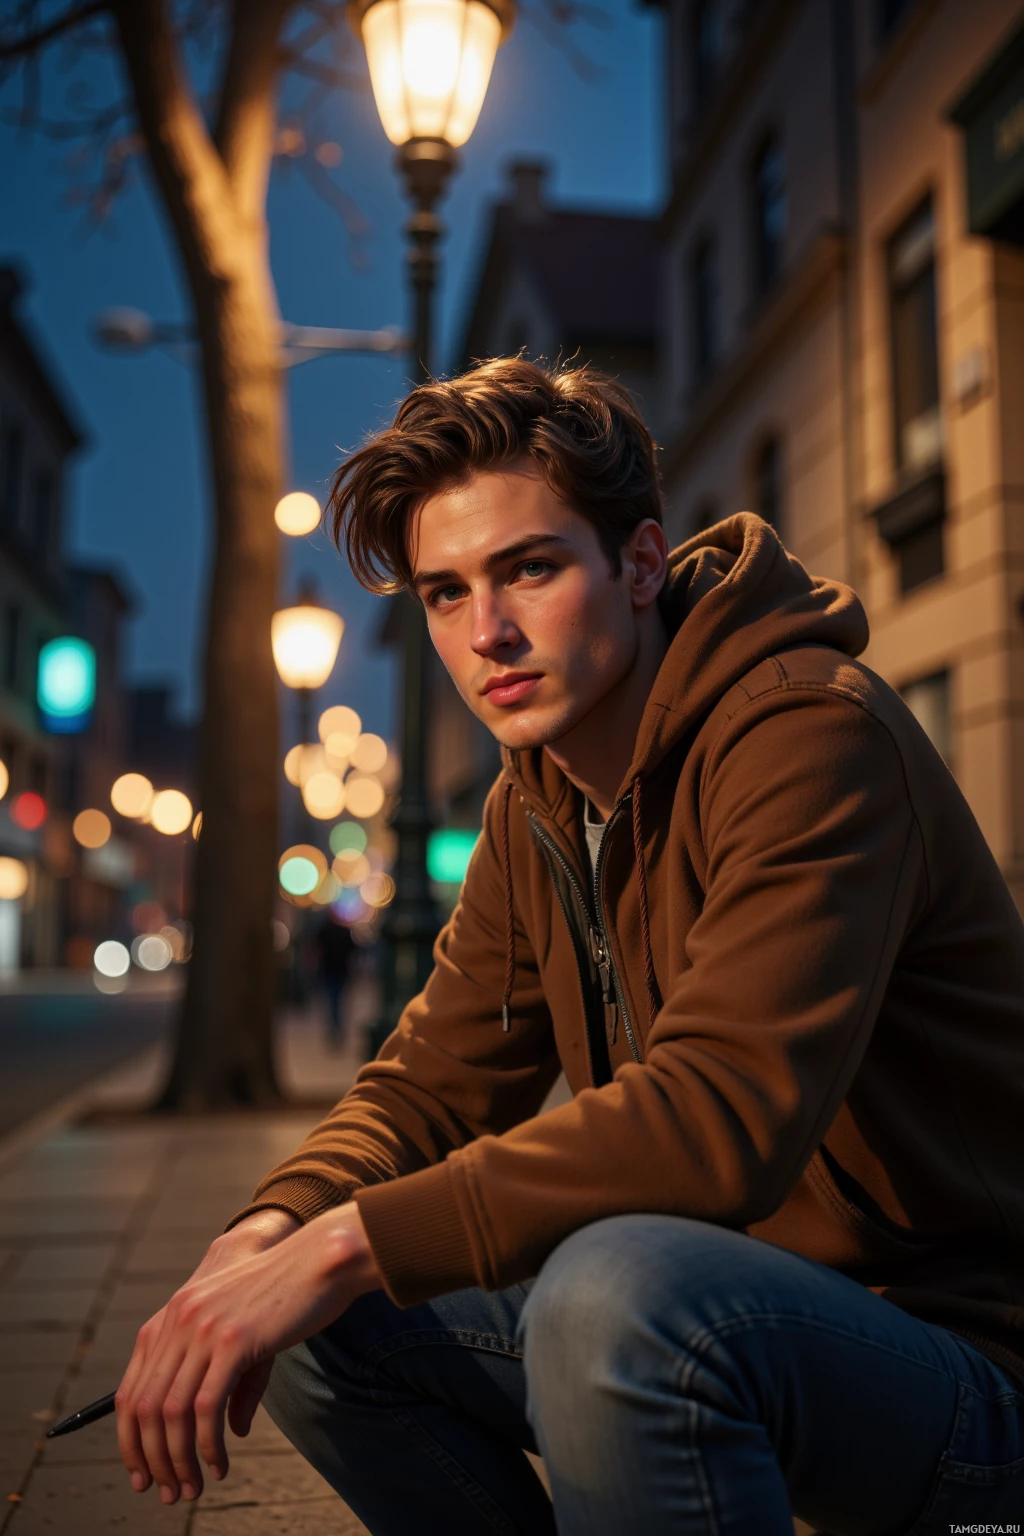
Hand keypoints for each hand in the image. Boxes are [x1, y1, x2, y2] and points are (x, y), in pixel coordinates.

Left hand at [115, 1202, 380, 1505]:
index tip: (142, 1473)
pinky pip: (206, 1408)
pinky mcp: (233, 1339)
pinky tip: (220, 1463)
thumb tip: (232, 1431)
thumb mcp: (246, 1333)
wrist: (322, 1258)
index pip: (131, 1389)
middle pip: (144, 1407)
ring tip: (193, 1488)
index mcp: (173, 1316)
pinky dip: (208, 1445)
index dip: (130, 1439)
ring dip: (178, 1460)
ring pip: (172, 1413)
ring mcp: (203, 1327)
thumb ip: (234, 1380)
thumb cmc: (289, 1294)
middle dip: (152, 1459)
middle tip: (170, 1493)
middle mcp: (179, 1320)